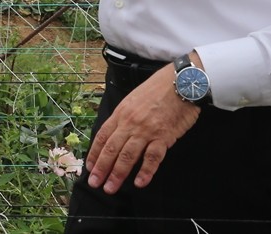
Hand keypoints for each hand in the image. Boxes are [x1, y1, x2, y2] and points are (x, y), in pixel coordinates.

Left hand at [84, 61, 200, 193]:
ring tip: (110, 188)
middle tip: (94, 183)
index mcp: (121, 113)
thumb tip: (114, 133)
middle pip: (111, 149)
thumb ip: (123, 116)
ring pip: (127, 156)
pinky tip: (140, 183)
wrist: (180, 82)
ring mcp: (146, 130)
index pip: (102, 136)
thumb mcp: (133, 99)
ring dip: (117, 174)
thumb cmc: (157, 89)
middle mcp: (130, 123)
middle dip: (101, 168)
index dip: (94, 153)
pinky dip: (146, 171)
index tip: (90, 167)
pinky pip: (153, 157)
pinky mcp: (164, 136)